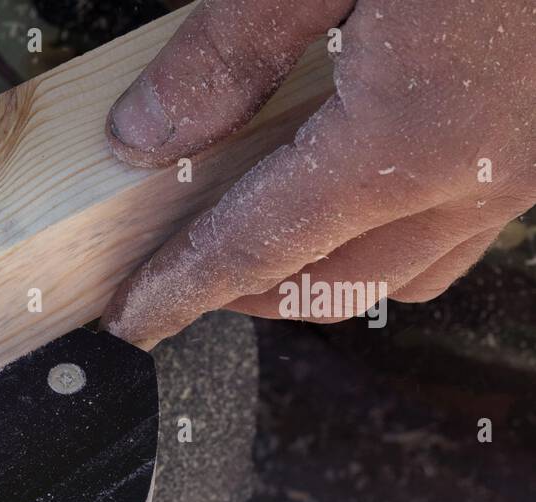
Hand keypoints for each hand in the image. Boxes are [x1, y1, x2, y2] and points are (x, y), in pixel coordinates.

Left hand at [99, 0, 535, 344]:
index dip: (183, 289)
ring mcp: (530, 161)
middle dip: (247, 295)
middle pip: (337, 285)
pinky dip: (387, 231)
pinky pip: (460, 224)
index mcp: (407, 140)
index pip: (259, 248)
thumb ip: (223, 55)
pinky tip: (351, 183)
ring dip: (323, 271)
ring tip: (259, 235)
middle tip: (180, 273)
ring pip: (407, 268)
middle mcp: (480, 175)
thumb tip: (144, 136)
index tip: (133, 318)